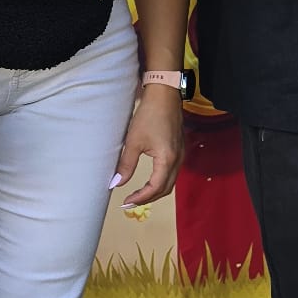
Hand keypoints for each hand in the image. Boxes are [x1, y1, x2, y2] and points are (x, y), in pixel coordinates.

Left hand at [110, 85, 184, 206]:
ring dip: (155, 191)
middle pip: (165, 189)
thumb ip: (126, 164)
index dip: (141, 198)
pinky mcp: (179, 149)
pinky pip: (172, 172)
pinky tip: (149, 180)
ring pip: (170, 181)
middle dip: (148, 198)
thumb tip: (116, 184)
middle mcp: (178, 160)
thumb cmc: (149, 115)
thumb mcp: (134, 141)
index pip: (155, 188)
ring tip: (138, 194)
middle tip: (130, 202)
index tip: (126, 202)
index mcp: (167, 160)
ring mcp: (181, 155)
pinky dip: (160, 181)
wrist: (165, 95)